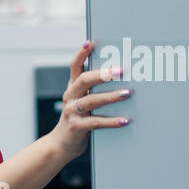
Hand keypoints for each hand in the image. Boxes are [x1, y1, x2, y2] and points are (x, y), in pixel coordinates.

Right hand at [50, 41, 131, 160]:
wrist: (60, 145)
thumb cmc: (77, 120)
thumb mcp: (82, 102)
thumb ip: (93, 90)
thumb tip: (119, 76)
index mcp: (72, 88)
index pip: (75, 66)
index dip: (81, 54)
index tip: (91, 43)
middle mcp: (70, 97)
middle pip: (84, 80)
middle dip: (104, 74)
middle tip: (121, 70)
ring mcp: (72, 112)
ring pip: (92, 100)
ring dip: (111, 96)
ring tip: (128, 92)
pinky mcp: (76, 127)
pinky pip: (96, 122)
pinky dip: (111, 121)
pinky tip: (125, 120)